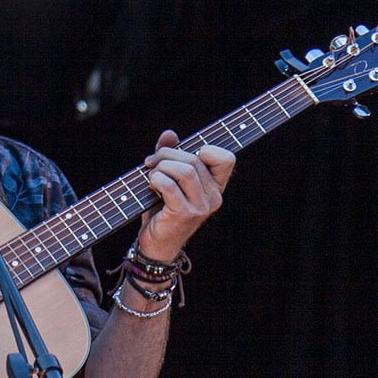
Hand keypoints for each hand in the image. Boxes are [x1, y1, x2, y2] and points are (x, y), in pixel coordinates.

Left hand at [136, 130, 235, 260]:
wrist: (156, 243)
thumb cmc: (162, 210)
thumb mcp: (168, 179)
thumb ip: (170, 155)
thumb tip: (169, 134)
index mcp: (215, 187)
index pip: (226, 158)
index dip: (207, 149)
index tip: (183, 155)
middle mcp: (214, 197)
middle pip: (195, 160)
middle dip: (167, 155)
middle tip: (150, 162)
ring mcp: (201, 207)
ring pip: (186, 170)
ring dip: (161, 166)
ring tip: (151, 173)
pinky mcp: (185, 214)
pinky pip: (171, 186)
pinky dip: (157, 179)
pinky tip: (150, 183)